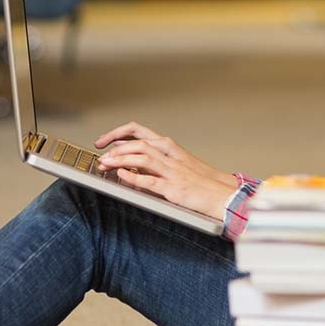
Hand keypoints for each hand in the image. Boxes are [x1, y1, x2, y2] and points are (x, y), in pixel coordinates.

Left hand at [95, 122, 239, 220]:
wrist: (223, 193)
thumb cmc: (200, 180)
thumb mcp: (177, 163)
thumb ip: (155, 159)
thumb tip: (129, 158)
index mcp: (170, 147)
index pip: (138, 131)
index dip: (117, 134)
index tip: (103, 141)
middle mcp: (170, 155)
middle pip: (137, 143)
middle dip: (114, 147)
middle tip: (101, 155)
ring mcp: (172, 171)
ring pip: (142, 158)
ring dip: (120, 160)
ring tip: (105, 164)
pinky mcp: (174, 188)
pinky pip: (150, 181)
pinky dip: (134, 177)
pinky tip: (122, 175)